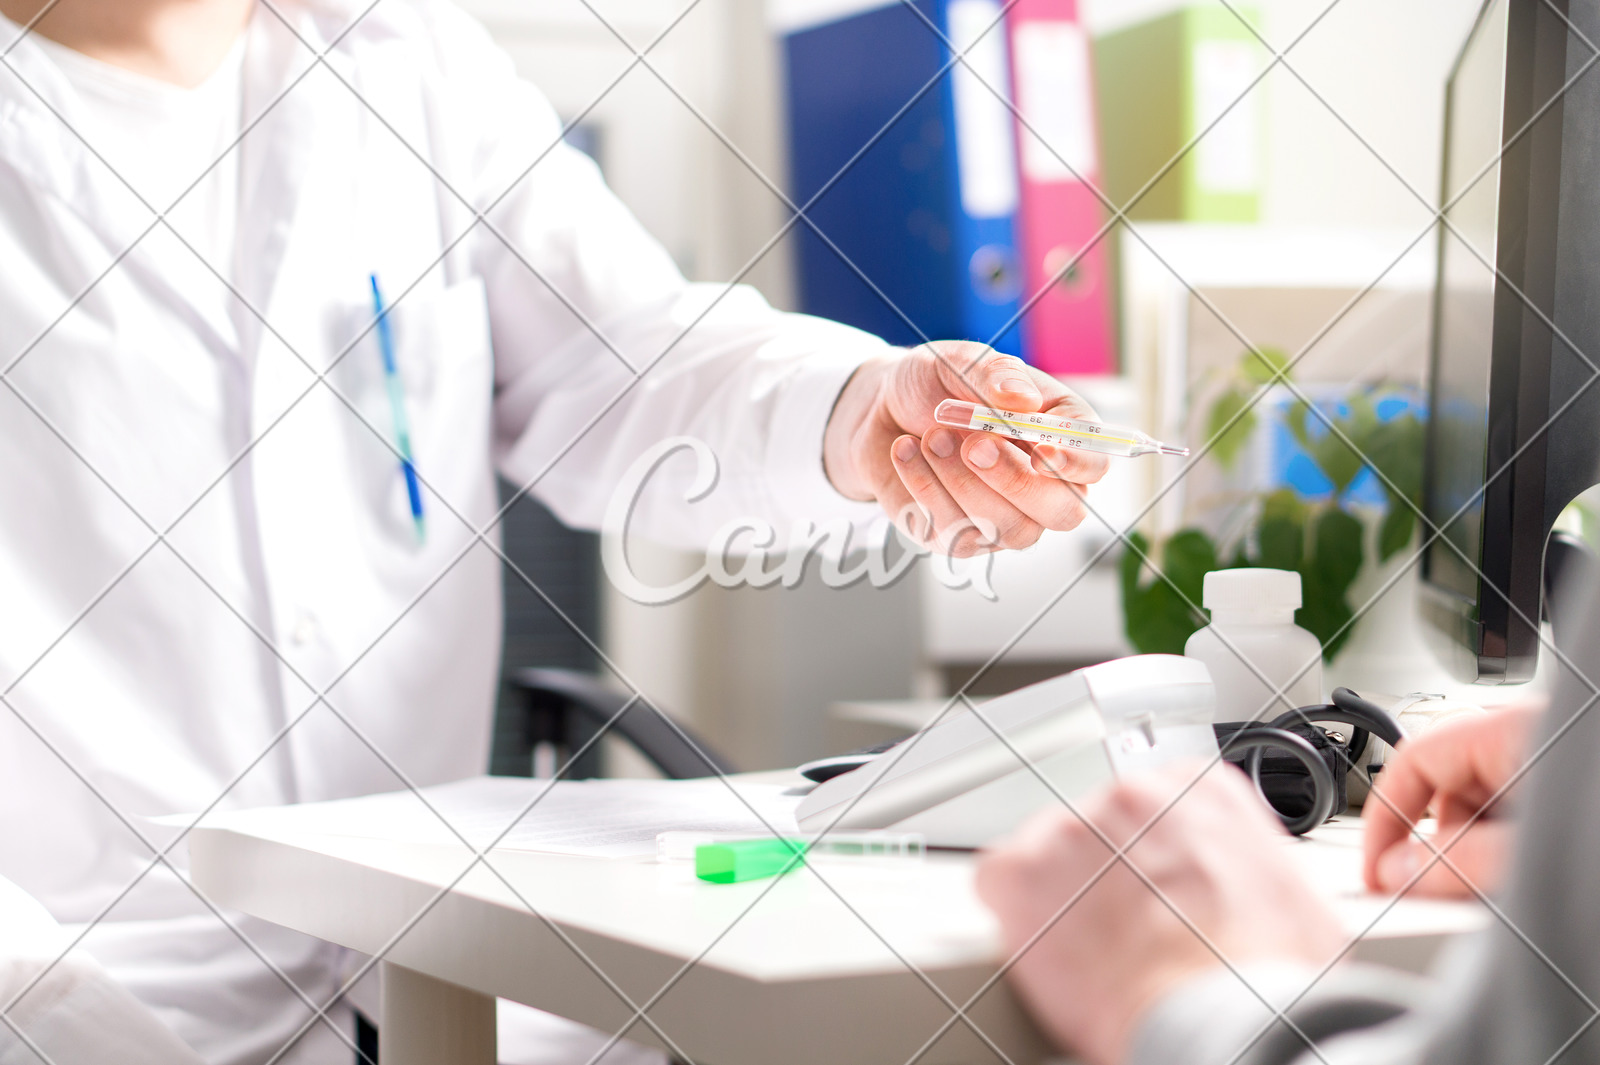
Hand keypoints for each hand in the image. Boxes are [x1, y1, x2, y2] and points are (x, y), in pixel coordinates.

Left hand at [824, 342, 1108, 555]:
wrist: (880, 411)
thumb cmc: (935, 385)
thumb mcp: (962, 360)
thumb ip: (995, 374)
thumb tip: (1021, 399)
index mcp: (1060, 437)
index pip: (1094, 465)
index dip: (1076, 464)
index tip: (1042, 448)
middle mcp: (1042, 487)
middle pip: (1063, 513)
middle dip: (1016, 480)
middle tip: (973, 444)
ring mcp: (1004, 520)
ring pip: (1008, 529)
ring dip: (962, 482)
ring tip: (929, 436)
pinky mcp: (961, 539)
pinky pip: (956, 533)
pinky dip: (926, 489)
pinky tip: (906, 453)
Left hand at [976, 765, 1343, 1064]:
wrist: (1222, 1016)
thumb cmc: (1265, 976)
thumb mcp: (1291, 900)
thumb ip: (1250, 868)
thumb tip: (1246, 892)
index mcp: (1201, 791)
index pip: (1159, 803)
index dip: (1154, 855)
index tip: (1156, 887)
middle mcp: (1132, 794)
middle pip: (1102, 827)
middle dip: (1110, 875)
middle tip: (1126, 929)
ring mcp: (1073, 828)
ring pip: (1051, 854)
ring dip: (1065, 896)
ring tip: (1093, 951)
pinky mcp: (1023, 872)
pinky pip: (998, 881)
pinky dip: (1014, 914)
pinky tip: (1045, 948)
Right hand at [1362, 706, 1538, 897]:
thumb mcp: (1526, 849)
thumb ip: (1457, 862)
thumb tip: (1396, 872)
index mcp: (1508, 731)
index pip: (1413, 762)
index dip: (1383, 818)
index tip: (1375, 867)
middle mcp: (1526, 742)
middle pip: (1446, 793)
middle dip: (1437, 847)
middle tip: (1433, 893)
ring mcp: (1547, 769)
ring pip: (1481, 813)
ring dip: (1475, 856)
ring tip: (1495, 890)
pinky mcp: (1564, 796)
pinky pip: (1512, 822)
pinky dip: (1504, 854)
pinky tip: (1519, 880)